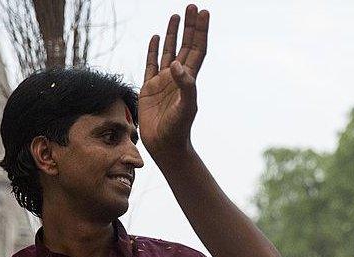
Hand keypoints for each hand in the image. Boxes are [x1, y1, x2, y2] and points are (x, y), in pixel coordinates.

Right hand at [139, 5, 208, 159]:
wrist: (165, 146)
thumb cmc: (178, 129)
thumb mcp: (186, 107)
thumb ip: (186, 86)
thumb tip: (177, 65)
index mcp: (189, 79)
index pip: (197, 49)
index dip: (200, 31)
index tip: (204, 12)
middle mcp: (178, 77)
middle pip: (186, 45)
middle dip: (189, 26)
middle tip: (192, 6)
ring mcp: (164, 81)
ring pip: (170, 51)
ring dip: (174, 34)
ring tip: (176, 15)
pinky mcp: (149, 88)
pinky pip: (151, 64)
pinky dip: (154, 50)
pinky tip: (156, 38)